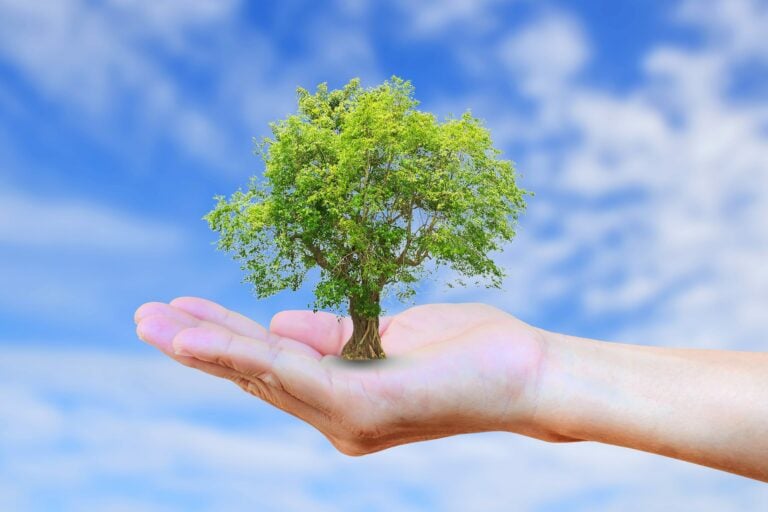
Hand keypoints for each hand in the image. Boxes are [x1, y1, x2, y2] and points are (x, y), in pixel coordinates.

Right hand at [134, 298, 565, 454]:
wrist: (527, 372)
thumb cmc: (465, 351)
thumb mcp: (386, 331)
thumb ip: (332, 333)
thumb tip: (276, 322)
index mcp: (343, 394)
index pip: (272, 367)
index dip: (225, 340)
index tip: (183, 312)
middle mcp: (338, 416)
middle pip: (255, 376)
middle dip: (198, 347)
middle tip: (144, 319)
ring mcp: (348, 418)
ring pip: (262, 376)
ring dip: (205, 349)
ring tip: (154, 324)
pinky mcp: (362, 409)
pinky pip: (291, 375)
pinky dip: (242, 353)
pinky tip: (202, 336)